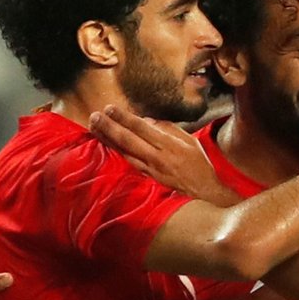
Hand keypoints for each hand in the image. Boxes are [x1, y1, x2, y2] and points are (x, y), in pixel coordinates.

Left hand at [89, 105, 237, 204]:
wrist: (204, 191)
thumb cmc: (199, 163)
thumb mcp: (189, 140)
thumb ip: (168, 128)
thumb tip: (146, 121)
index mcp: (169, 144)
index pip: (142, 127)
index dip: (124, 117)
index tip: (110, 108)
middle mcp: (157, 156)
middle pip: (128, 139)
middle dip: (109, 127)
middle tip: (94, 116)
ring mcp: (150, 169)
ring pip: (124, 152)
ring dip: (107, 139)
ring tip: (93, 128)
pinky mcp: (147, 177)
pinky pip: (128, 162)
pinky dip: (116, 152)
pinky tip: (106, 145)